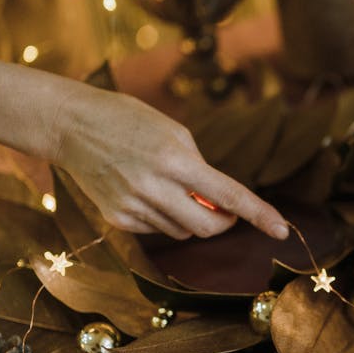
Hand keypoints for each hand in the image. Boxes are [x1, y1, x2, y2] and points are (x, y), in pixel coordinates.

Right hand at [0, 37, 287, 240]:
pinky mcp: (116, 218)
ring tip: (169, 187)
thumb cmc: (130, 121)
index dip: (259, 214)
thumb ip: (199, 171)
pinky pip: (156, 230)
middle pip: (209, 228)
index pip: (229, 195)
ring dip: (190, 217)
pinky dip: (162, 217)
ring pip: (183, 231)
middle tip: (222, 210)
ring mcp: (133, 206)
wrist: (71, 125)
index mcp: (176, 159)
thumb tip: (217, 209)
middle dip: (223, 223)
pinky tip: (143, 192)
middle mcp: (155, 187)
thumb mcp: (174, 132)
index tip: (282, 230)